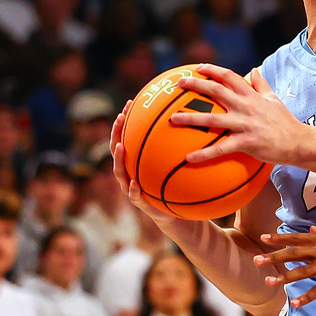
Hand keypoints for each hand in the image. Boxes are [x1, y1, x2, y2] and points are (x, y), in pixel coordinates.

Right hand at [110, 101, 177, 225]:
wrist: (178, 213)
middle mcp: (131, 172)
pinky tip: (134, 183)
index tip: (130, 103)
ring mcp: (132, 187)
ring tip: (121, 147)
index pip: (129, 136)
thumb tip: (199, 121)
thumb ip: (184, 147)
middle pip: (118, 150)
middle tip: (120, 117)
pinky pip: (134, 196)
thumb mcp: (182, 164)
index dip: (127, 120)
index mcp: (138, 161)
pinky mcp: (140, 203)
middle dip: (117, 133)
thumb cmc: (178, 184)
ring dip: (119, 159)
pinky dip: (133, 189)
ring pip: (120, 172)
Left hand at [170, 64, 304, 164]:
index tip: (198, 67)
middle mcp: (246, 107)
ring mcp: (245, 124)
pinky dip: (204, 153)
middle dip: (196, 85)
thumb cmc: (285, 122)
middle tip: (179, 84)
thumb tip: (253, 70)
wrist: (299, 142)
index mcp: (251, 96)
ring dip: (191, 118)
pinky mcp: (246, 143)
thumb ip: (261, 84)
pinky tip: (189, 158)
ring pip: (213, 119)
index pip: (229, 77)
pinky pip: (221, 148)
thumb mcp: (274, 99)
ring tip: (173, 119)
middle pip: (216, 92)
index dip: (213, 70)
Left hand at [254, 227, 315, 306]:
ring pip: (301, 272)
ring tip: (267, 282)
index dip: (279, 238)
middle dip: (273, 257)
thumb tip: (311, 228)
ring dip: (283, 277)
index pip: (296, 238)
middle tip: (256, 259)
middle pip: (293, 253)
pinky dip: (306, 297)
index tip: (263, 238)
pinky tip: (295, 303)